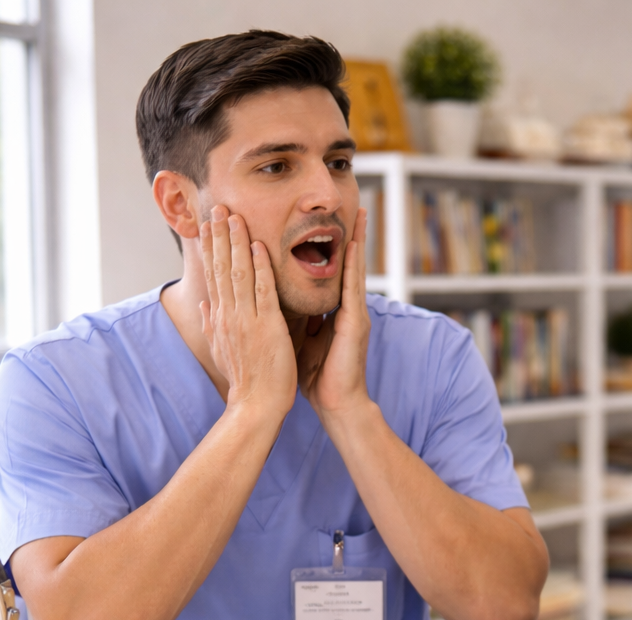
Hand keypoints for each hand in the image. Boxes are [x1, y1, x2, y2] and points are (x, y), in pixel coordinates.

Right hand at [199, 205, 295, 416]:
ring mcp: (246, 320)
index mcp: (220, 319)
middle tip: (218, 207)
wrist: (256, 405)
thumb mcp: (221, 351)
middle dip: (219, 236)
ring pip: (239, 273)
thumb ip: (212, 325)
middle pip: (222, 268)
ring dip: (236, 242)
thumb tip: (204, 305)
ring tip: (234, 216)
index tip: (207, 225)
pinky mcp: (267, 327)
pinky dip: (260, 267)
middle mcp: (229, 315)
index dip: (210, 248)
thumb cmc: (245, 381)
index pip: (214, 276)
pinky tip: (258, 246)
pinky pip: (263, 291)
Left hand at [299, 207, 371, 415]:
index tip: (323, 222)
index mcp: (331, 311)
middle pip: (345, 263)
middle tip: (352, 205)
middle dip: (347, 235)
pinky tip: (354, 245)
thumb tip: (272, 299)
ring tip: (359, 214)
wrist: (335, 403)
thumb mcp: (298, 338)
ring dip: (357, 240)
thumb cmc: (315, 376)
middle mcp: (345, 308)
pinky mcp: (356, 322)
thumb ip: (291, 317)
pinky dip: (354, 265)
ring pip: (354, 269)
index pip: (328, 272)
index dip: (327, 247)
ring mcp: (354, 314)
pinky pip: (354, 287)